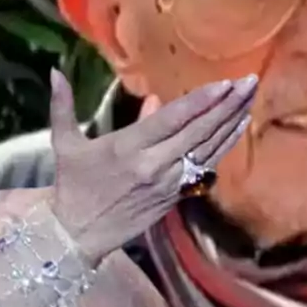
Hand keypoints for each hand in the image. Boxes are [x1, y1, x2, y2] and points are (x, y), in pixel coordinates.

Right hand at [47, 69, 255, 265]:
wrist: (79, 235)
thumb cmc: (72, 186)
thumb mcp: (64, 144)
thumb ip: (63, 106)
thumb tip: (56, 71)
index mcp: (127, 147)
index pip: (172, 120)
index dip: (201, 102)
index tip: (225, 84)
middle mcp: (153, 165)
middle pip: (199, 132)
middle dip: (227, 106)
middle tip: (249, 81)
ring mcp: (168, 183)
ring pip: (208, 150)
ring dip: (232, 123)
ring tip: (250, 98)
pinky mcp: (175, 197)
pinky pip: (206, 168)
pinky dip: (224, 146)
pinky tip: (238, 126)